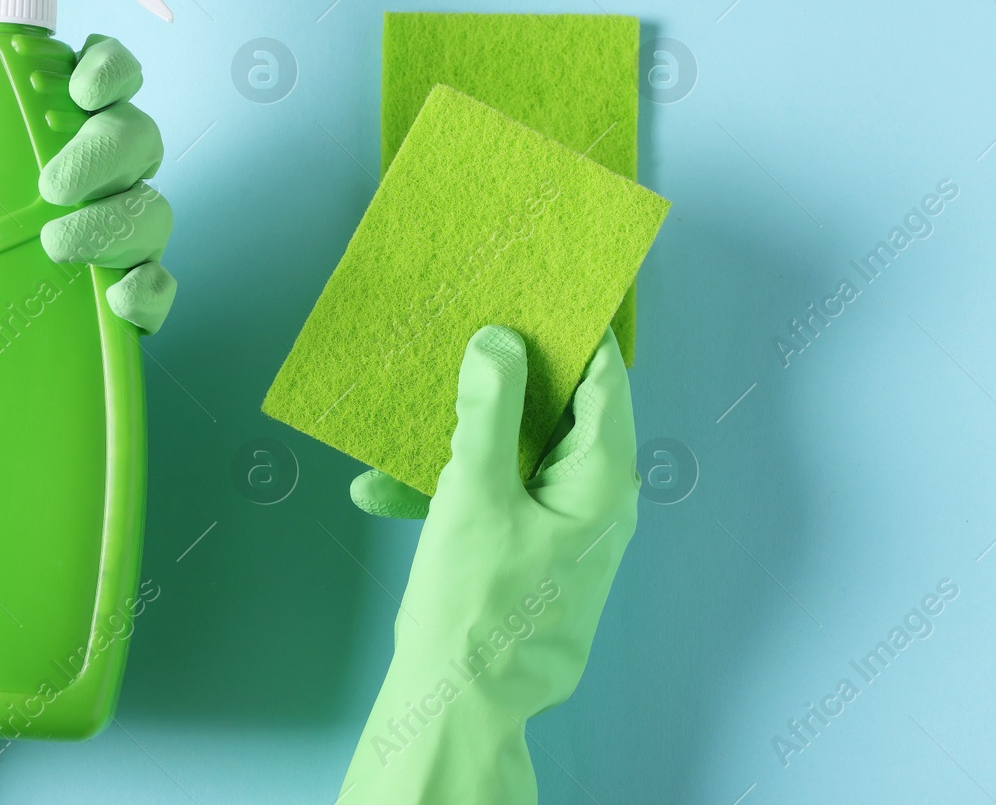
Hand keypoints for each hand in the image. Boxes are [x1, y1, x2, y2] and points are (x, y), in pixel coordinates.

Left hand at [0, 33, 176, 330]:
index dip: (111, 70)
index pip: (104, 80)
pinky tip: (116, 295)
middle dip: (107, 151)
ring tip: (59, 244)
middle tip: (55, 185)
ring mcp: (113, 236)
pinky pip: (158, 285)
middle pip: (138, 137)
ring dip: (116, 221)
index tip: (81, 89)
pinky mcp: (121, 297)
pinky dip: (147, 288)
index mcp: (48, 130)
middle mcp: (94, 177)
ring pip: (154, 207)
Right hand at [339, 326, 639, 804]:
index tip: (541, 285)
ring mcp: (569, 530)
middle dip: (510, 374)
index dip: (576, 327)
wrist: (460, 710)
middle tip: (468, 328)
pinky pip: (506, 497)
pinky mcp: (536, 556)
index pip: (605, 376)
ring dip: (468, 435)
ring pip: (523, 456)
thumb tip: (501, 340)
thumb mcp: (475, 493)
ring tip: (415, 411)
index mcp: (604, 478)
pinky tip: (391, 486)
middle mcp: (599, 500)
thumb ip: (488, 410)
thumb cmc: (476, 608)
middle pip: (563, 411)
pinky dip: (460, 484)